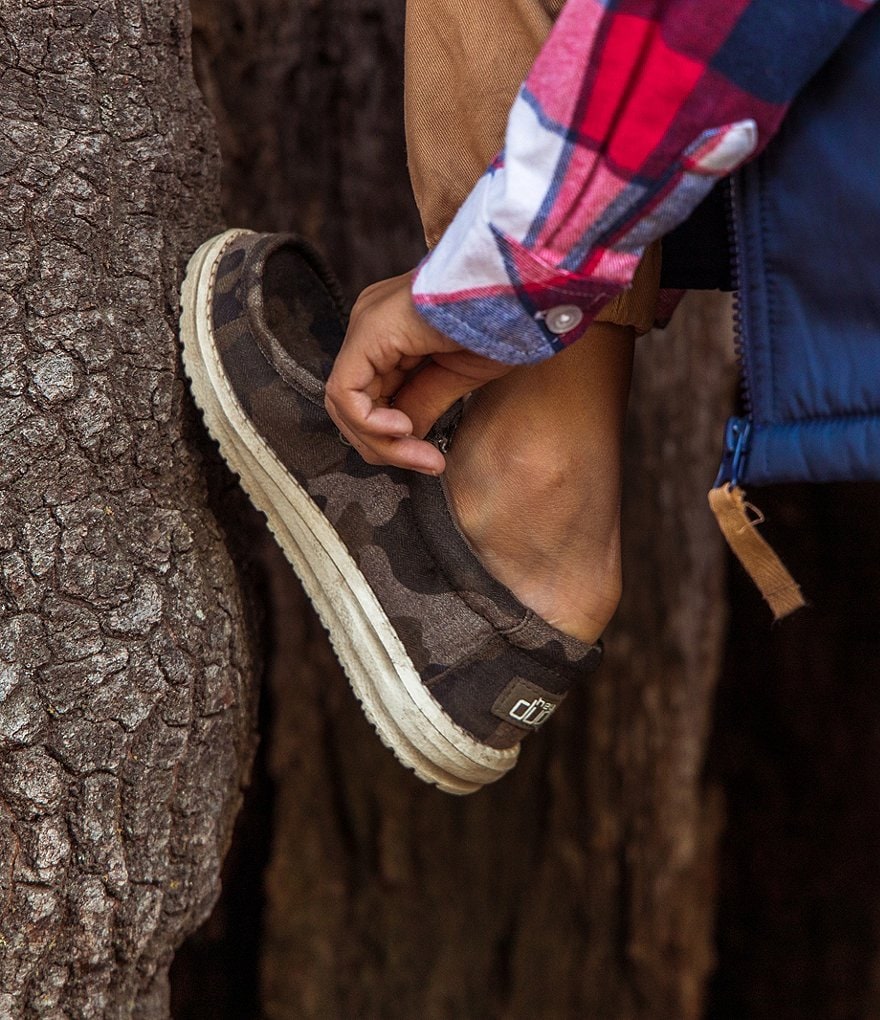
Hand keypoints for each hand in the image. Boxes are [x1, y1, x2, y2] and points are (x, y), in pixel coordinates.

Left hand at [324, 273, 511, 472]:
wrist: (525, 288)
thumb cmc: (505, 320)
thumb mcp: (458, 375)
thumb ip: (422, 404)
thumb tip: (401, 439)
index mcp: (392, 331)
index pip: (371, 399)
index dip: (394, 441)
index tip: (432, 460)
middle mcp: (372, 324)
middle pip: (354, 405)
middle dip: (386, 447)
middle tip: (427, 462)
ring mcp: (367, 324)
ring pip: (346, 404)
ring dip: (382, 443)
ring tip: (422, 454)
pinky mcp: (368, 330)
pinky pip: (347, 392)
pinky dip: (371, 424)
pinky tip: (405, 430)